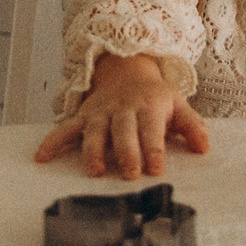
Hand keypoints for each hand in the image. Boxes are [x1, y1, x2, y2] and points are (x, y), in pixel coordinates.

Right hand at [34, 52, 209, 179]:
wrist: (128, 71)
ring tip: (95, 171)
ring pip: (94, 132)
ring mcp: (100, 114)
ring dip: (93, 150)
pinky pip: (65, 128)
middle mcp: (122, 110)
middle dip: (127, 152)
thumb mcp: (178, 105)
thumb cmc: (156, 98)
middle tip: (131, 174)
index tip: (157, 168)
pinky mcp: (83, 117)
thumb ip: (192, 127)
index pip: (152, 130)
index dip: (154, 149)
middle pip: (124, 132)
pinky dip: (52, 141)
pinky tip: (41, 157)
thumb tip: (204, 148)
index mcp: (148, 108)